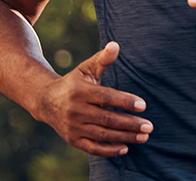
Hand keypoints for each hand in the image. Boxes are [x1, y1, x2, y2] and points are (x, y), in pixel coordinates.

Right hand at [35, 41, 152, 156]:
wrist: (46, 101)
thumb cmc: (74, 82)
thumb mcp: (86, 69)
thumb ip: (103, 59)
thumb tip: (115, 45)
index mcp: (80, 91)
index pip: (106, 98)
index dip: (125, 102)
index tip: (143, 105)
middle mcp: (76, 110)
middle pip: (107, 119)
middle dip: (130, 124)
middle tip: (149, 126)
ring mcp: (73, 127)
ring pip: (102, 135)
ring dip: (124, 137)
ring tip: (144, 137)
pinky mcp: (73, 140)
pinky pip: (92, 148)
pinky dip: (108, 150)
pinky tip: (125, 148)